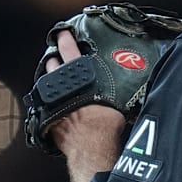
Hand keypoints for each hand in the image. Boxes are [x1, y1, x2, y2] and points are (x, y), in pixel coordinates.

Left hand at [47, 31, 126, 181]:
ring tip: (56, 81)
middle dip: (54, 60)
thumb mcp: (118, 100)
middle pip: (52, 66)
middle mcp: (62, 87)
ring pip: (46, 85)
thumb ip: (119, 88)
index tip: (63, 33)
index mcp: (80, 77)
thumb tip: (135, 83)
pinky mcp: (48, 120)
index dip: (65, 39)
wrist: (90, 148)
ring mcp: (52, 104)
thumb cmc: (105, 124)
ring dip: (50, 81)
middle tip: (58, 57)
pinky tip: (56, 107)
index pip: (69, 50)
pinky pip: (45, 107)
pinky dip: (49, 104)